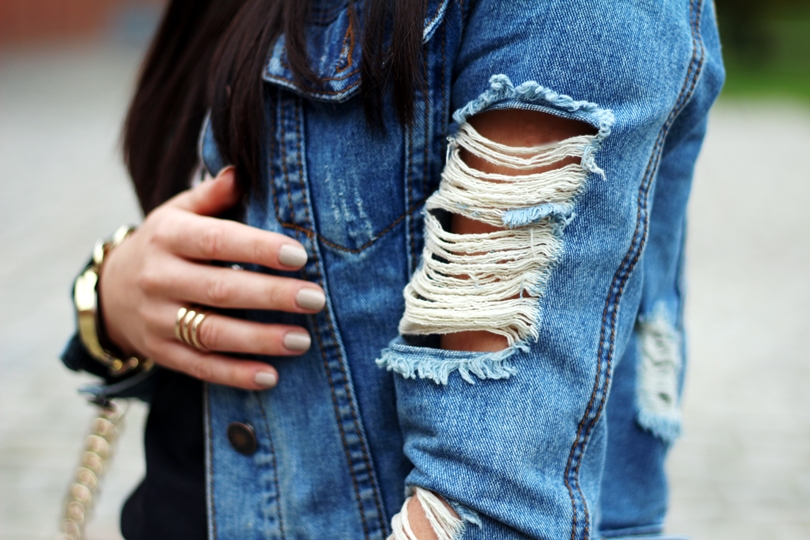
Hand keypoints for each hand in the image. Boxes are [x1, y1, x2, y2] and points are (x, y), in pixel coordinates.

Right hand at [97, 167, 323, 389]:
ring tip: (302, 340)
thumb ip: (211, 196)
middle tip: (315, 298)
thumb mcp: (178, 212)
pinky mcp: (162, 352)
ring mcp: (157, 319)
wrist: (111, 289)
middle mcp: (159, 278)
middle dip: (271, 295)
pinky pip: (201, 367)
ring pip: (212, 333)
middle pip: (220, 289)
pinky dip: (235, 374)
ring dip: (260, 339)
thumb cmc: (165, 244)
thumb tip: (240, 172)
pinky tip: (270, 376)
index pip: (217, 241)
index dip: (258, 248)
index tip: (300, 256)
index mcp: (168, 237)